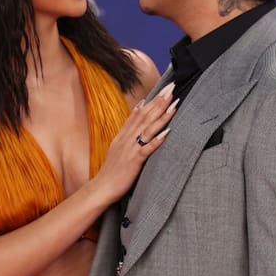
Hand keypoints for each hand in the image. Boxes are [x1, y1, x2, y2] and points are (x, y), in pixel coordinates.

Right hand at [93, 82, 177, 202]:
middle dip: (160, 101)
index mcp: (124, 135)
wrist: (101, 188)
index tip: (165, 88)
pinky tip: (167, 132)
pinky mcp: (134, 162)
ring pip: (148, 129)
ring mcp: (130, 149)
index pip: (140, 113)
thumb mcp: (118, 146)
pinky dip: (156, 140)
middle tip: (173, 88)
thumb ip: (128, 129)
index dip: (153, 100)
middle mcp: (127, 139)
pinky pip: (146, 149)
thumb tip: (137, 111)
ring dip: (162, 116)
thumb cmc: (112, 170)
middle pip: (146, 116)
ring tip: (174, 104)